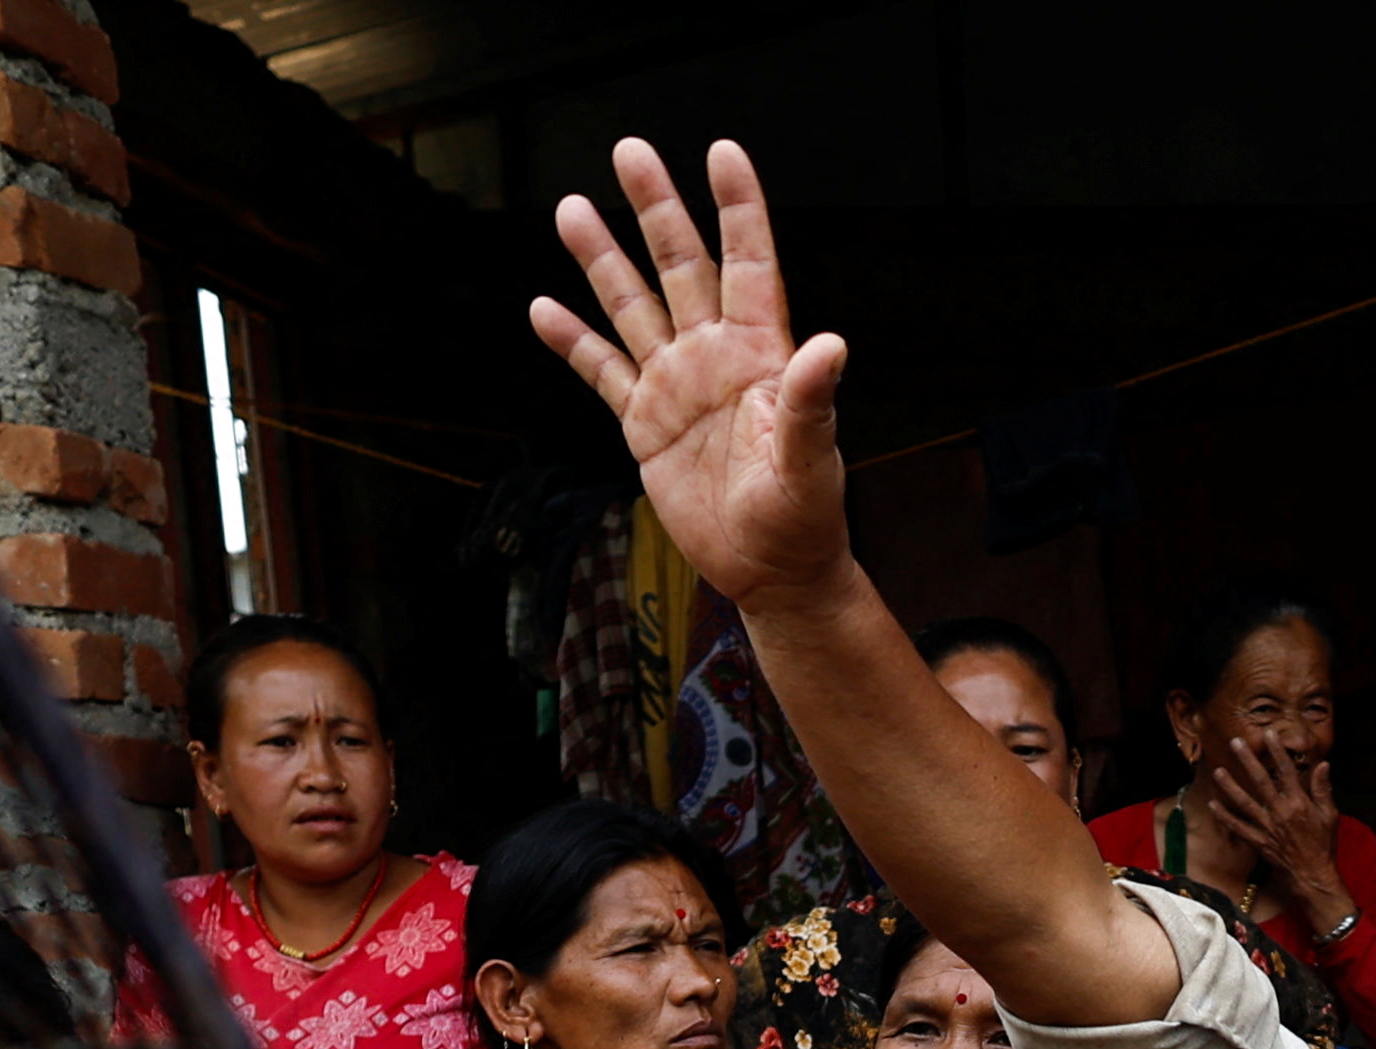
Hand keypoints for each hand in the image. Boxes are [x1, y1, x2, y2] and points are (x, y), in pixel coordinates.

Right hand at [527, 140, 851, 609]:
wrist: (771, 570)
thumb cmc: (805, 518)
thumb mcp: (812, 462)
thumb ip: (814, 402)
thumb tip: (832, 346)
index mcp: (760, 352)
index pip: (748, 262)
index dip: (737, 208)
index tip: (722, 152)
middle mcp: (714, 355)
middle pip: (679, 264)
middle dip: (654, 208)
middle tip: (630, 150)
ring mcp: (675, 384)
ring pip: (631, 306)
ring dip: (602, 259)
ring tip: (571, 208)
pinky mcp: (645, 423)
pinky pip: (601, 372)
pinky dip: (572, 342)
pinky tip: (543, 308)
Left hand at [1198, 738, 1349, 928]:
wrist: (1313, 875)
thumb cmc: (1323, 844)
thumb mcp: (1329, 815)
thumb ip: (1322, 789)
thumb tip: (1323, 765)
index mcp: (1298, 803)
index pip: (1286, 770)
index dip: (1277, 751)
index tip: (1268, 734)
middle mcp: (1280, 812)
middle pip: (1260, 781)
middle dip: (1247, 760)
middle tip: (1235, 743)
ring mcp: (1266, 827)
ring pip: (1244, 802)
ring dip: (1230, 786)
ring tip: (1217, 771)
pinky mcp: (1258, 841)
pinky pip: (1238, 828)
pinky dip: (1225, 817)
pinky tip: (1213, 805)